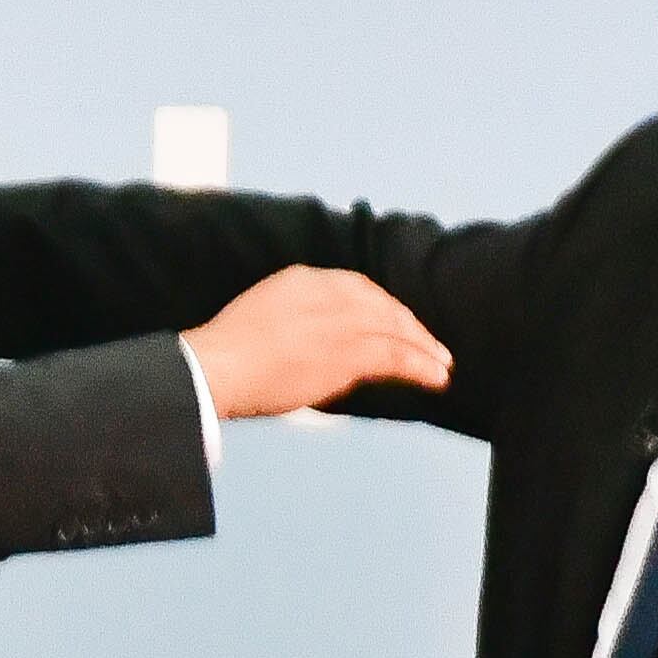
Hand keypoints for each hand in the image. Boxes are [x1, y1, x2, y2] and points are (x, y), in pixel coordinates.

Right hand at [182, 267, 450, 418]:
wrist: (215, 367)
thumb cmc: (224, 360)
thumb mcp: (261, 322)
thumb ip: (293, 325)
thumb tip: (312, 350)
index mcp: (301, 279)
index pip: (357, 287)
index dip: (383, 307)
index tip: (396, 323)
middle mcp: (327, 291)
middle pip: (383, 304)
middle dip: (410, 326)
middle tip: (430, 346)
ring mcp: (341, 319)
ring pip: (397, 329)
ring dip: (424, 348)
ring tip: (442, 366)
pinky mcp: (350, 350)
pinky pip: (398, 356)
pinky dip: (422, 366)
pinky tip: (437, 378)